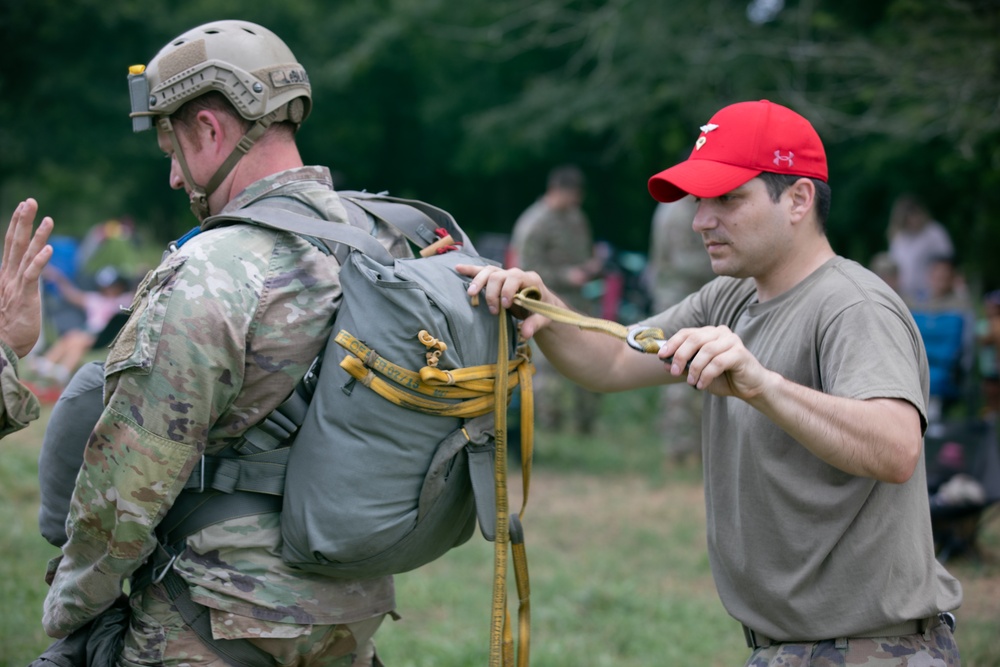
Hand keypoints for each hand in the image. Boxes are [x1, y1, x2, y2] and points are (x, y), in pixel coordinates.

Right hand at [0, 199, 53, 356]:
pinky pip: (32, 276)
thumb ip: (18, 285)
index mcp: (5, 277)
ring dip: (37, 236)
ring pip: (26, 255)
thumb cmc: (8, 329)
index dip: (17, 226)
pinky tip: (49, 249)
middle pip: (16, 244)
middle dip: (23, 221)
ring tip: (47, 219)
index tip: (23, 208)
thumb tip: (25, 273)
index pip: (11, 246)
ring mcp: (15, 286)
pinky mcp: (24, 297)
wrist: (1, 348)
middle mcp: (8, 277)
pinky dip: (40, 261)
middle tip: (30, 201)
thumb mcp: (12, 302)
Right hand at [456, 264, 552, 338]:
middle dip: (492, 292)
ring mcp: (506, 275)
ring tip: (471, 294)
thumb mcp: (544, 319)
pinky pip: (483, 271)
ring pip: (489, 271)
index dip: (508, 290)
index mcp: (530, 280)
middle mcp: (517, 274)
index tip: (505, 305)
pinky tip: (458, 268)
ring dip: (478, 281)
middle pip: (499, 275)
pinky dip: (471, 270)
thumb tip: (525, 333)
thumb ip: (535, 324)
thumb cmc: (543, 311)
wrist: (543, 305)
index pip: (515, 277)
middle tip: (493, 310)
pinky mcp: (498, 279)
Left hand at [659, 325, 774, 399]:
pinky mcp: (740, 353)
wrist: (750, 387)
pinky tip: (702, 385)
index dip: (672, 343)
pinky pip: (717, 362)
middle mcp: (721, 332)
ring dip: (694, 368)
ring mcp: (732, 341)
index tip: (661, 356)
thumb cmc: (725, 378)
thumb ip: (685, 367)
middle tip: (674, 371)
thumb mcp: (700, 373)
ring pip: (706, 351)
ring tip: (691, 382)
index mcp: (710, 333)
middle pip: (694, 339)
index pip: (687, 333)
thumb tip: (666, 365)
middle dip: (680, 355)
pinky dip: (706, 375)